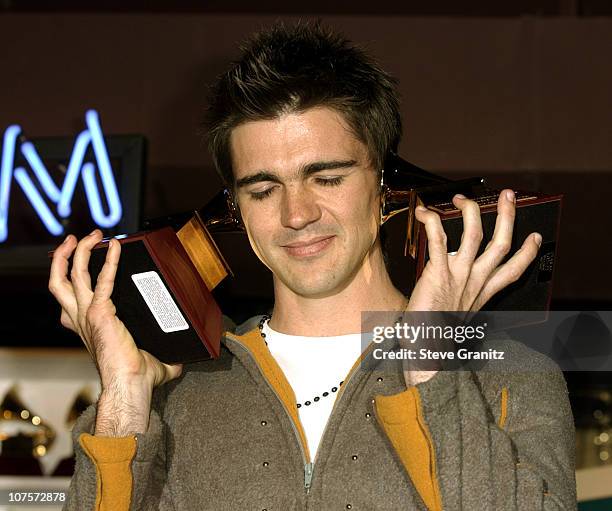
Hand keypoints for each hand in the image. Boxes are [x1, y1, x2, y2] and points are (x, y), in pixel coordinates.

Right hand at [48, 230, 182, 433]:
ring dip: (81, 251)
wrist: (130, 385)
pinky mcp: (100, 311)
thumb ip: (165, 360)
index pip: (69, 304)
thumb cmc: (137, 378)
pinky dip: (110, 260)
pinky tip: (118, 247)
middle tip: (75, 240)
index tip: (79, 269)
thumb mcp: (152, 363)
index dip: (70, 284)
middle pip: (60, 282)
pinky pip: (102, 279)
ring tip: (92, 235)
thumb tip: (181, 362)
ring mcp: (88, 315)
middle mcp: (82, 320)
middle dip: (65, 258)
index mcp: (90, 328)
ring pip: (72, 275)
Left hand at [402, 189, 541, 384]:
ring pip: (475, 235)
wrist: (426, 349)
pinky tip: (426, 212)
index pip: (513, 270)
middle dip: (507, 217)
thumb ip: (461, 294)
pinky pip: (439, 240)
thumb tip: (454, 280)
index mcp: (483, 292)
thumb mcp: (458, 312)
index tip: (534, 237)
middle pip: (500, 244)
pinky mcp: (438, 273)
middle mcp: (475, 281)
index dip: (526, 252)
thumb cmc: (436, 331)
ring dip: (472, 211)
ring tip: (464, 198)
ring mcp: (459, 276)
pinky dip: (433, 222)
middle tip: (508, 196)